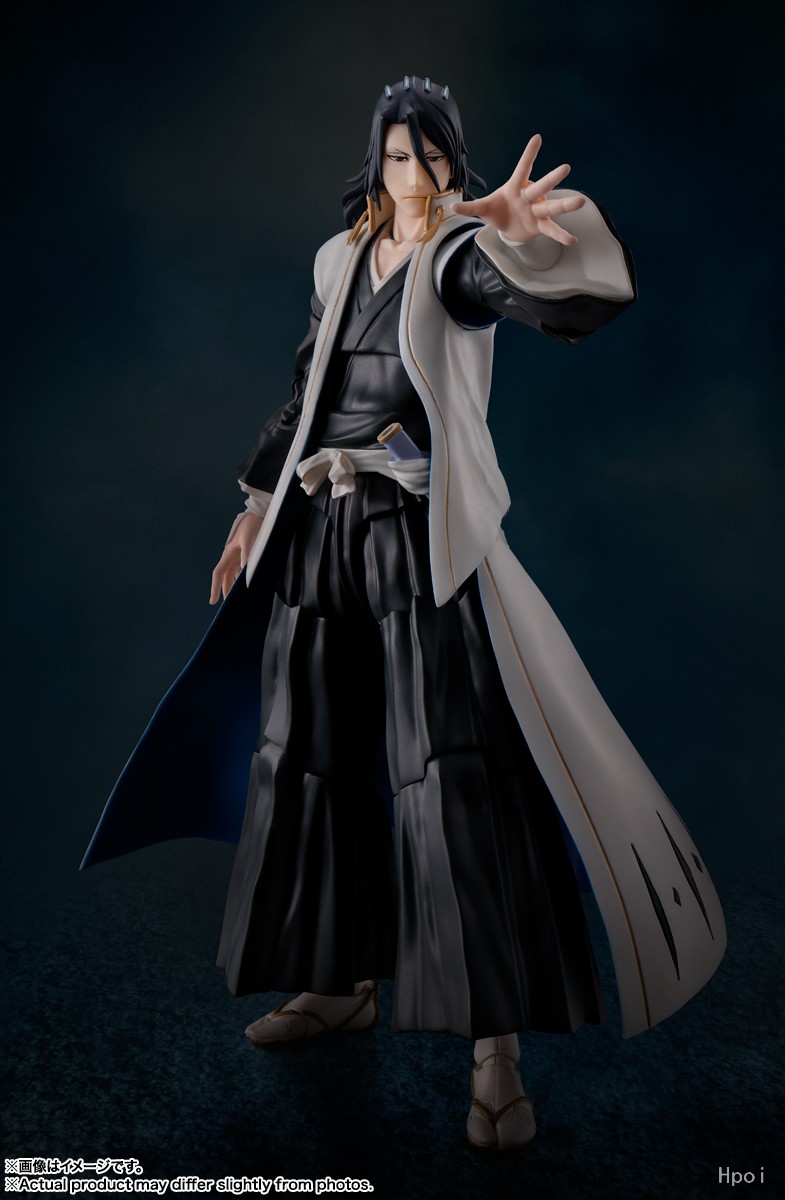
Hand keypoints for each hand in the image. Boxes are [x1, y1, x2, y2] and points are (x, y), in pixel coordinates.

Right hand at [209, 512, 262, 604]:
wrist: (259, 513)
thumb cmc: (253, 526)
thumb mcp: (250, 543)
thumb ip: (247, 559)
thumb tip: (245, 577)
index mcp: (229, 553)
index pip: (219, 574)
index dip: (215, 588)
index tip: (212, 602)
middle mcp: (232, 555)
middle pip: (226, 576)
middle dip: (225, 590)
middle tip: (229, 604)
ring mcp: (239, 554)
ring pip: (234, 573)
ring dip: (235, 584)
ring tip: (239, 597)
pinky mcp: (248, 552)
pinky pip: (243, 568)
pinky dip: (244, 576)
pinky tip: (248, 583)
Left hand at [452, 134, 585, 245]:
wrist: (509, 228)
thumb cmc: (498, 211)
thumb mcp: (483, 209)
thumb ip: (470, 207)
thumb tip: (451, 208)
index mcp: (515, 188)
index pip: (523, 169)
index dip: (529, 155)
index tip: (537, 138)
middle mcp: (529, 197)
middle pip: (541, 187)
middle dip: (552, 179)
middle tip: (566, 168)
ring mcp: (537, 211)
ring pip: (552, 207)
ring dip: (565, 206)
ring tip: (581, 201)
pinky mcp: (540, 226)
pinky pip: (552, 230)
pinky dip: (561, 235)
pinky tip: (572, 240)